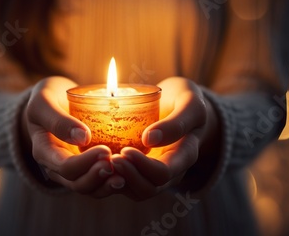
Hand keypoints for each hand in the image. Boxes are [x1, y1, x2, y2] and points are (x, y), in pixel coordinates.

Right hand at [22, 76, 124, 196]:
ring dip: (107, 185)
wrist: (54, 99)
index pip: (65, 167)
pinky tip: (128, 174)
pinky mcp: (88, 168)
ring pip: (90, 188)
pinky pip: (99, 182)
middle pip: (78, 183)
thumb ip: (58, 120)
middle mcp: (57, 167)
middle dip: (98, 177)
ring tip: (125, 177)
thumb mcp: (43, 102)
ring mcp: (73, 171)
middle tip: (116, 164)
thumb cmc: (48, 97)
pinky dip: (112, 181)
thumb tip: (83, 138)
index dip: (85, 163)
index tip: (105, 150)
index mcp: (44, 152)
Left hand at [110, 77, 216, 200]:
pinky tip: (98, 163)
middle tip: (110, 158)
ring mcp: (154, 172)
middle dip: (127, 176)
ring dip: (117, 180)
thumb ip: (176, 122)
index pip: (163, 173)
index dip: (142, 166)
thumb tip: (149, 139)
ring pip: (135, 191)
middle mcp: (171, 171)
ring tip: (101, 162)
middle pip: (148, 188)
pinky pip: (125, 183)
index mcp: (185, 156)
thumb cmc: (184, 98)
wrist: (178, 102)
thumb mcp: (190, 103)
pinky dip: (111, 178)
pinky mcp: (139, 169)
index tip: (125, 150)